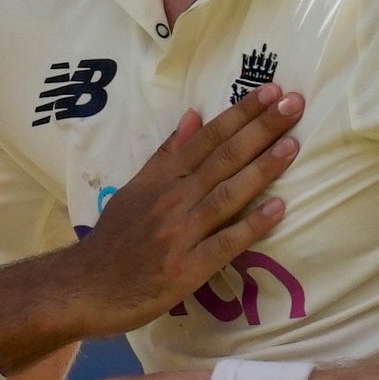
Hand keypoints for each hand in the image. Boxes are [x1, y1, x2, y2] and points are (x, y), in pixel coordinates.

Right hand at [0, 83, 300, 361]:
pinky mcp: (186, 268)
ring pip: (226, 194)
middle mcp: (170, 200)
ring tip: (292, 145)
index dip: (239, 114)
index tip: (270, 91)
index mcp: (159, 179)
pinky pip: (224, 243)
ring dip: (261, 169)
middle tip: (294, 103)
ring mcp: (179, 234)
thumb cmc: (113, 241)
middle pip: (222, 159)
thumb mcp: (134, 190)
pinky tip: (278, 209)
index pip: (206, 139)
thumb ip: (166, 155)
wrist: (84, 288)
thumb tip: (194, 116)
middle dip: (260, 129)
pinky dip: (251, 225)